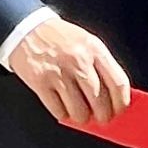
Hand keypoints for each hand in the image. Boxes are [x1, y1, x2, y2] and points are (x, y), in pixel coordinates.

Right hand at [0, 13, 129, 127]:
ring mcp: (59, 72)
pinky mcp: (41, 82)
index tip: (120, 110)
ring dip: (82, 117)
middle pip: (100, 101)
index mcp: (94, 49)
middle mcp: (78, 61)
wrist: (26, 30)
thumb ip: (101, 66)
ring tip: (80, 112)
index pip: (118, 83)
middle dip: (103, 116)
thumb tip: (114, 97)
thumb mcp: (86, 43)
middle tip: (101, 117)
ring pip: (79, 110)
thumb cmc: (59, 38)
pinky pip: (58, 110)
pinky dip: (62, 114)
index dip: (121, 102)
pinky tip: (62, 106)